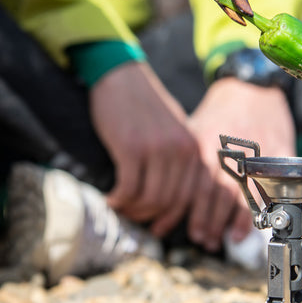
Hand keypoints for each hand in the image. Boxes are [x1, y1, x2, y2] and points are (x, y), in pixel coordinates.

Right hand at [89, 62, 201, 234]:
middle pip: (169, 202)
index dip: (171, 217)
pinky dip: (119, 200)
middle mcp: (180, 151)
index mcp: (192, 148)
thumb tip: (171, 196)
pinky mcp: (131, 149)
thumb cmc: (143, 105)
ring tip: (120, 208)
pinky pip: (129, 189)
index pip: (188, 196)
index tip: (156, 226)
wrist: (121, 76)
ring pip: (150, 199)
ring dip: (133, 210)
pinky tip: (109, 199)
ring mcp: (157, 150)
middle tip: (132, 219)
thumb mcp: (172, 130)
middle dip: (149, 218)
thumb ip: (177, 158)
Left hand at [187, 78, 295, 250]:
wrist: (251, 88)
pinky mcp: (276, 156)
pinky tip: (248, 228)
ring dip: (231, 224)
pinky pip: (267, 189)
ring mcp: (254, 154)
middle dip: (209, 223)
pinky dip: (257, 212)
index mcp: (204, 146)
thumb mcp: (194, 131)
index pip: (195, 188)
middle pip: (216, 197)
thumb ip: (185, 162)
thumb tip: (166, 196)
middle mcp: (228, 151)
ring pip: (241, 197)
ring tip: (226, 240)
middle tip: (205, 241)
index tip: (189, 232)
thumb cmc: (219, 113)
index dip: (191, 214)